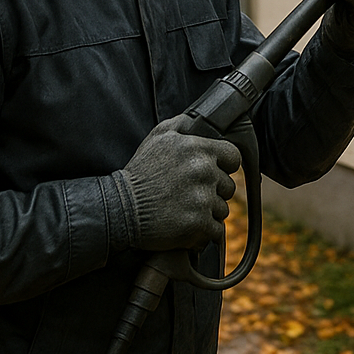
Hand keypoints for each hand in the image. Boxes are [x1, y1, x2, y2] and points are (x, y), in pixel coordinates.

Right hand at [113, 113, 241, 250]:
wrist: (120, 208)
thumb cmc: (139, 173)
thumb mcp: (157, 137)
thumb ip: (183, 124)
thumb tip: (199, 120)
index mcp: (197, 149)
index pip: (233, 156)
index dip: (224, 166)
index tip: (214, 173)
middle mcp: (203, 172)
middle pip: (228, 186)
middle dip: (213, 192)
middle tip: (190, 195)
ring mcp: (202, 199)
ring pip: (222, 209)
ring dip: (208, 213)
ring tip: (184, 210)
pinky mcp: (198, 224)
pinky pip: (216, 230)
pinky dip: (204, 233)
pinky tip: (187, 226)